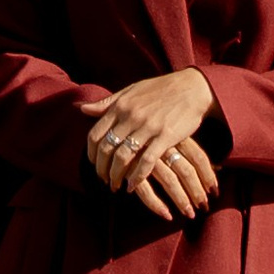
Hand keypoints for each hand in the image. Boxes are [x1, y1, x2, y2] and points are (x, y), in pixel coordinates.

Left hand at [87, 70, 219, 220]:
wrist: (191, 87)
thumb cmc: (160, 89)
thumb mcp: (131, 91)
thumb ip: (107, 103)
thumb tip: (82, 109)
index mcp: (120, 106)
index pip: (95, 135)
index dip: (91, 154)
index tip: (94, 164)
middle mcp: (131, 116)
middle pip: (106, 149)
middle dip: (102, 169)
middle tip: (104, 180)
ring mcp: (148, 126)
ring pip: (123, 157)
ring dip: (116, 175)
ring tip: (116, 185)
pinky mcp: (166, 136)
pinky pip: (146, 161)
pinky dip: (137, 176)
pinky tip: (133, 185)